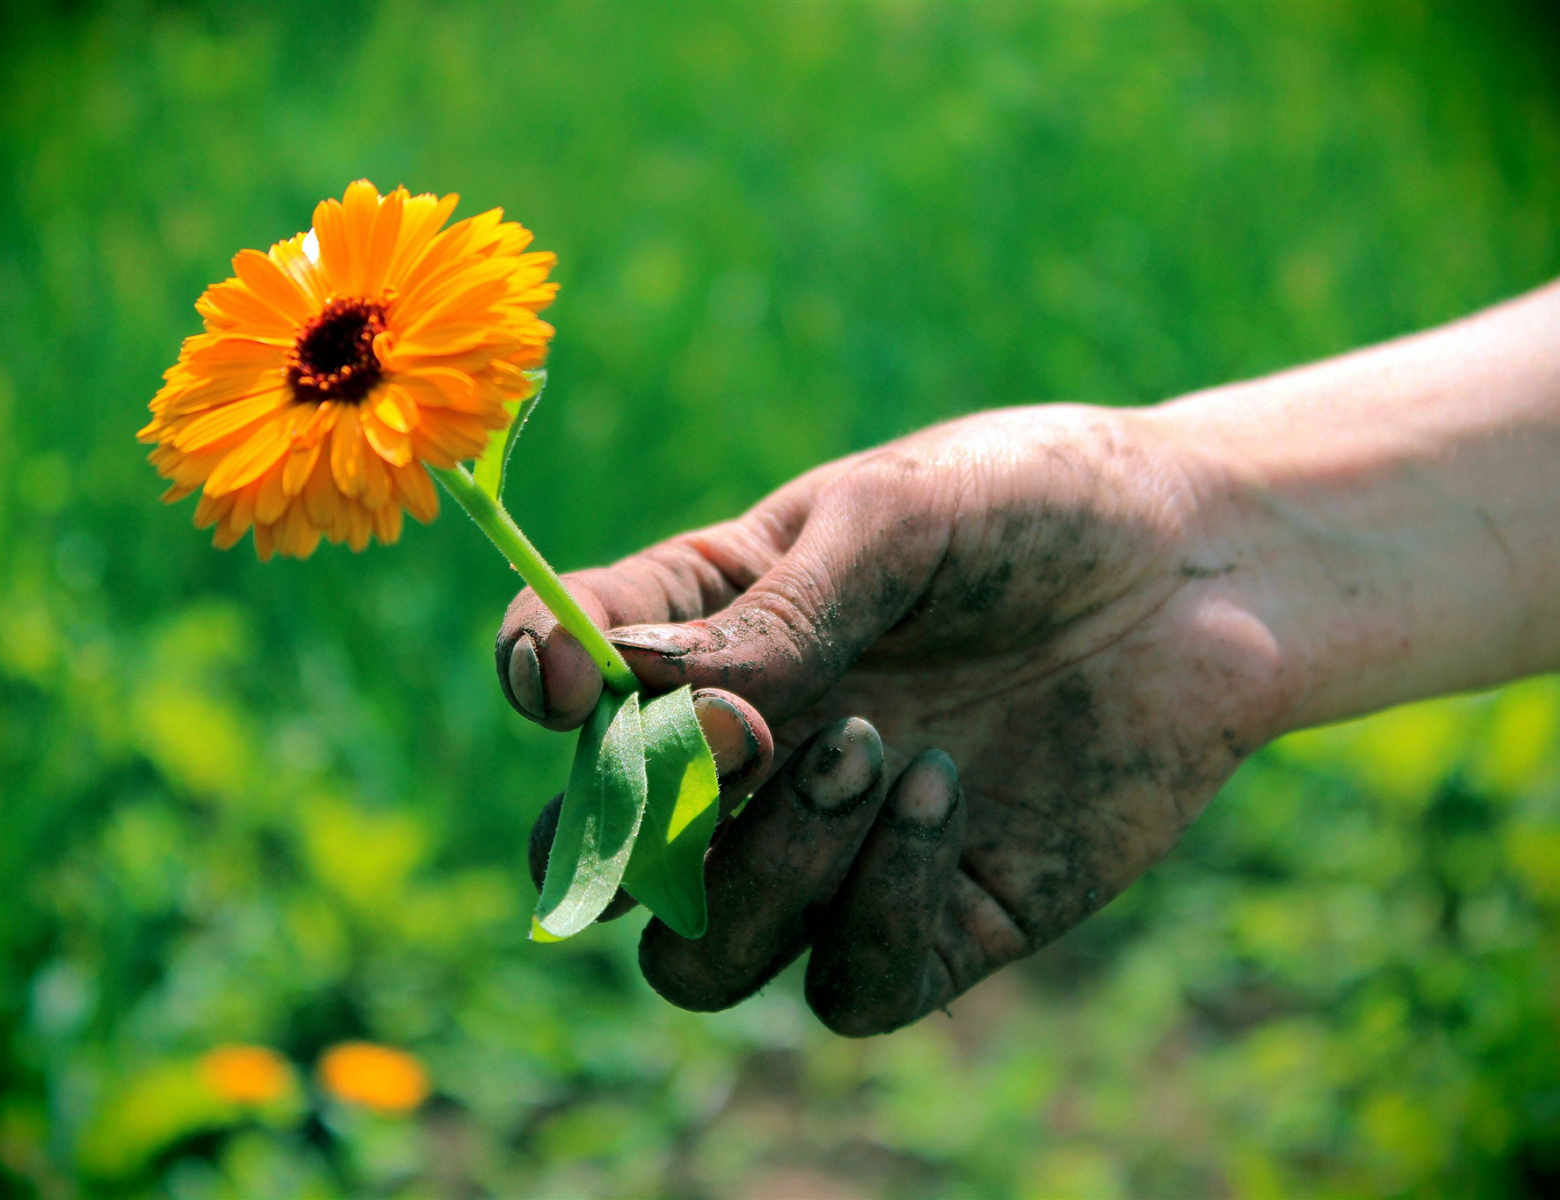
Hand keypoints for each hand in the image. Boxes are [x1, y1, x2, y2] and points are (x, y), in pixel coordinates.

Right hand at [502, 403, 1296, 1033]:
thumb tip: (670, 712)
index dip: (540, 685)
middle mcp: (754, 756)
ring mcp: (835, 850)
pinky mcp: (938, 919)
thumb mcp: (895, 520)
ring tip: (867, 748)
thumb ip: (778, 616)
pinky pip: (848, 983)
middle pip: (606, 858)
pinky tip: (942, 788)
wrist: (1204, 564)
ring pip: (702, 955)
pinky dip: (872, 906)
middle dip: (626, 828)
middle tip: (729, 744)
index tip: (566, 682)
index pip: (573, 676)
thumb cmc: (1029, 506)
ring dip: (758, 873)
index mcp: (713, 632)